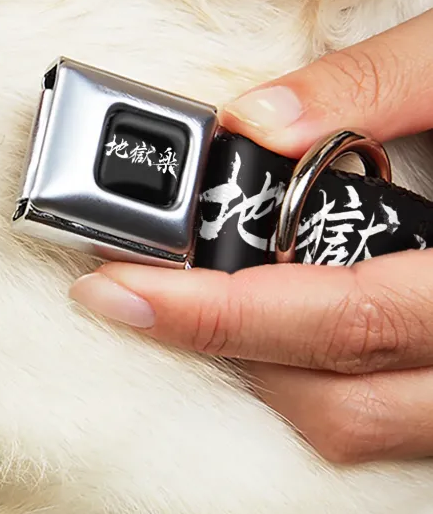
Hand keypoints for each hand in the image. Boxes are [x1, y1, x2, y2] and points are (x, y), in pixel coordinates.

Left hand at [70, 9, 432, 463]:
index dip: (219, 313)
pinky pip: (394, 420)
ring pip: (365, 428)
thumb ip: (375, 86)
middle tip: (132, 291)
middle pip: (340, 401)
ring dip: (266, 374)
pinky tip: (279, 323)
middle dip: (220, 349)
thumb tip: (255, 121)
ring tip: (196, 302)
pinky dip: (322, 381)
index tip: (119, 287)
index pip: (344, 317)